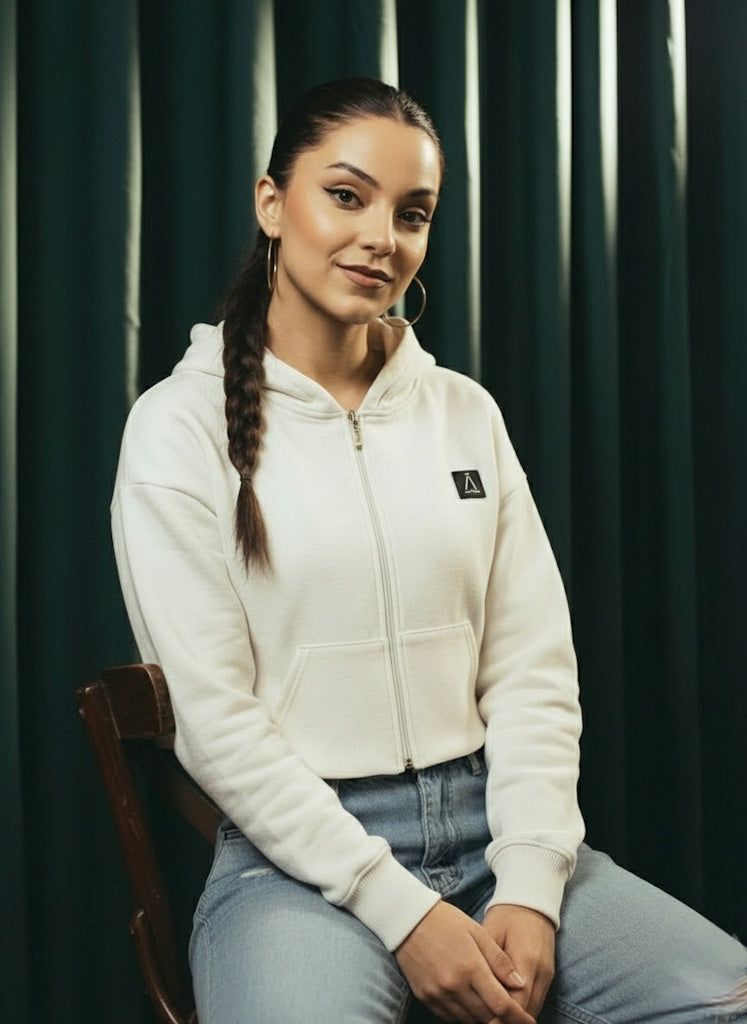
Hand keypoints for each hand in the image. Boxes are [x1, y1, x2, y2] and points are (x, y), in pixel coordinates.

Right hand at [395, 901, 535, 1022]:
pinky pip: (450, 1017)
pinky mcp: (425, 997)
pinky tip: (470, 1006)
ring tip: (493, 1010)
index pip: (502, 1005)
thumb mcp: (477, 932)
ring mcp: (438, 994)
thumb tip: (521, 984)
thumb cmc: (446, 921)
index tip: (529, 1023)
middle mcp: (454, 986)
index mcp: (471, 968)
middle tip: (513, 1016)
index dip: (519, 1018)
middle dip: (503, 1021)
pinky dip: (464, 1016)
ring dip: (484, 1019)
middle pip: (487, 1017)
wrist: (407, 918)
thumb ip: (500, 960)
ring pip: (469, 1020)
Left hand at [482, 905, 555, 1019]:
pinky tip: (504, 1011)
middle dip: (507, 1020)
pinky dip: (522, 1009)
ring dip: (515, 1017)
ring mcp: (547, 975)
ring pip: (534, 1009)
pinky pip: (537, 1001)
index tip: (484, 1021)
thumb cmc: (506, 915)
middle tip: (485, 1023)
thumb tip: (482, 990)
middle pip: (527, 1010)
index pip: (516, 1001)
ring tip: (492, 1019)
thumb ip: (490, 962)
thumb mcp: (491, 933)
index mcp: (526, 959)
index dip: (501, 1015)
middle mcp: (541, 972)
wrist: (531, 900)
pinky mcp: (548, 975)